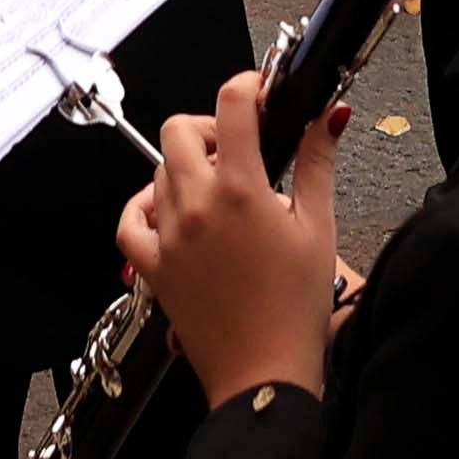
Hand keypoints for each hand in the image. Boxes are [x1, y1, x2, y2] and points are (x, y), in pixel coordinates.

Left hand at [119, 67, 345, 404]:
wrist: (265, 373)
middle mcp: (197, 206)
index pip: (231, 104)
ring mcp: (169, 236)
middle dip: (212, 125)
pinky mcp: (153, 267)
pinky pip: (129, 222)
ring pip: (160, 170)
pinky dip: (144, 207)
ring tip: (220, 189)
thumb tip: (328, 118)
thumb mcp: (318, 227)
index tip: (259, 91)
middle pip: (181, 129)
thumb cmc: (295, 309)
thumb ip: (317, 164)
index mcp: (241, 190)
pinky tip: (170, 211)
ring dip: (187, 166)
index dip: (247, 85)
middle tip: (240, 146)